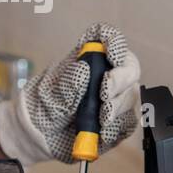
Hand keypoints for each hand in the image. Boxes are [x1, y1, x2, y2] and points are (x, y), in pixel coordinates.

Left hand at [0, 22, 140, 165]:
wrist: (41, 135)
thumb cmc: (45, 105)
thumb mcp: (50, 94)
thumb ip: (67, 84)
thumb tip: (83, 69)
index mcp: (88, 57)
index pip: (107, 37)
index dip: (114, 41)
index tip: (112, 54)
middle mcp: (107, 73)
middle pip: (128, 67)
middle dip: (120, 80)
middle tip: (105, 94)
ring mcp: (115, 97)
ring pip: (131, 95)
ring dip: (118, 106)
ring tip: (101, 118)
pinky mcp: (119, 120)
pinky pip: (128, 121)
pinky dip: (117, 126)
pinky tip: (103, 132)